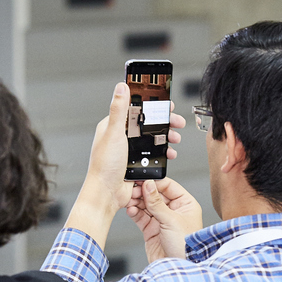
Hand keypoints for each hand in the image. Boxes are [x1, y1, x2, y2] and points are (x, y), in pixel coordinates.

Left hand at [65, 84, 185, 250]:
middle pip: (147, 123)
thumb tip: (121, 86)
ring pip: (152, 138)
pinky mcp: (135, 163)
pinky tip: (169, 153)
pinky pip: (152, 153)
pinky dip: (163, 152)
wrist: (106, 194)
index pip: (135, 108)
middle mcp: (120, 137)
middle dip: (164, 122)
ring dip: (166, 137)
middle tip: (177, 122)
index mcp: (113, 126)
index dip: (151, 105)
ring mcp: (128, 150)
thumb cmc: (104, 166)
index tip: (165, 103)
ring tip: (176, 138)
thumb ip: (119, 109)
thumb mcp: (114, 133)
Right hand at [126, 178, 203, 260]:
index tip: (142, 180)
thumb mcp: (171, 220)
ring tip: (130, 200)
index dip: (155, 183)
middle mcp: (174, 211)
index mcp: (185, 204)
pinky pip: (141, 217)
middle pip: (155, 195)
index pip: (168, 186)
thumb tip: (148, 185)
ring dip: (137, 202)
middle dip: (143, 192)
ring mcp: (162, 220)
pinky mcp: (151, 230)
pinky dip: (135, 212)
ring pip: (146, 205)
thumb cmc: (185, 246)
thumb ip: (157, 202)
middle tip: (133, 190)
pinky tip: (131, 209)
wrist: (176, 269)